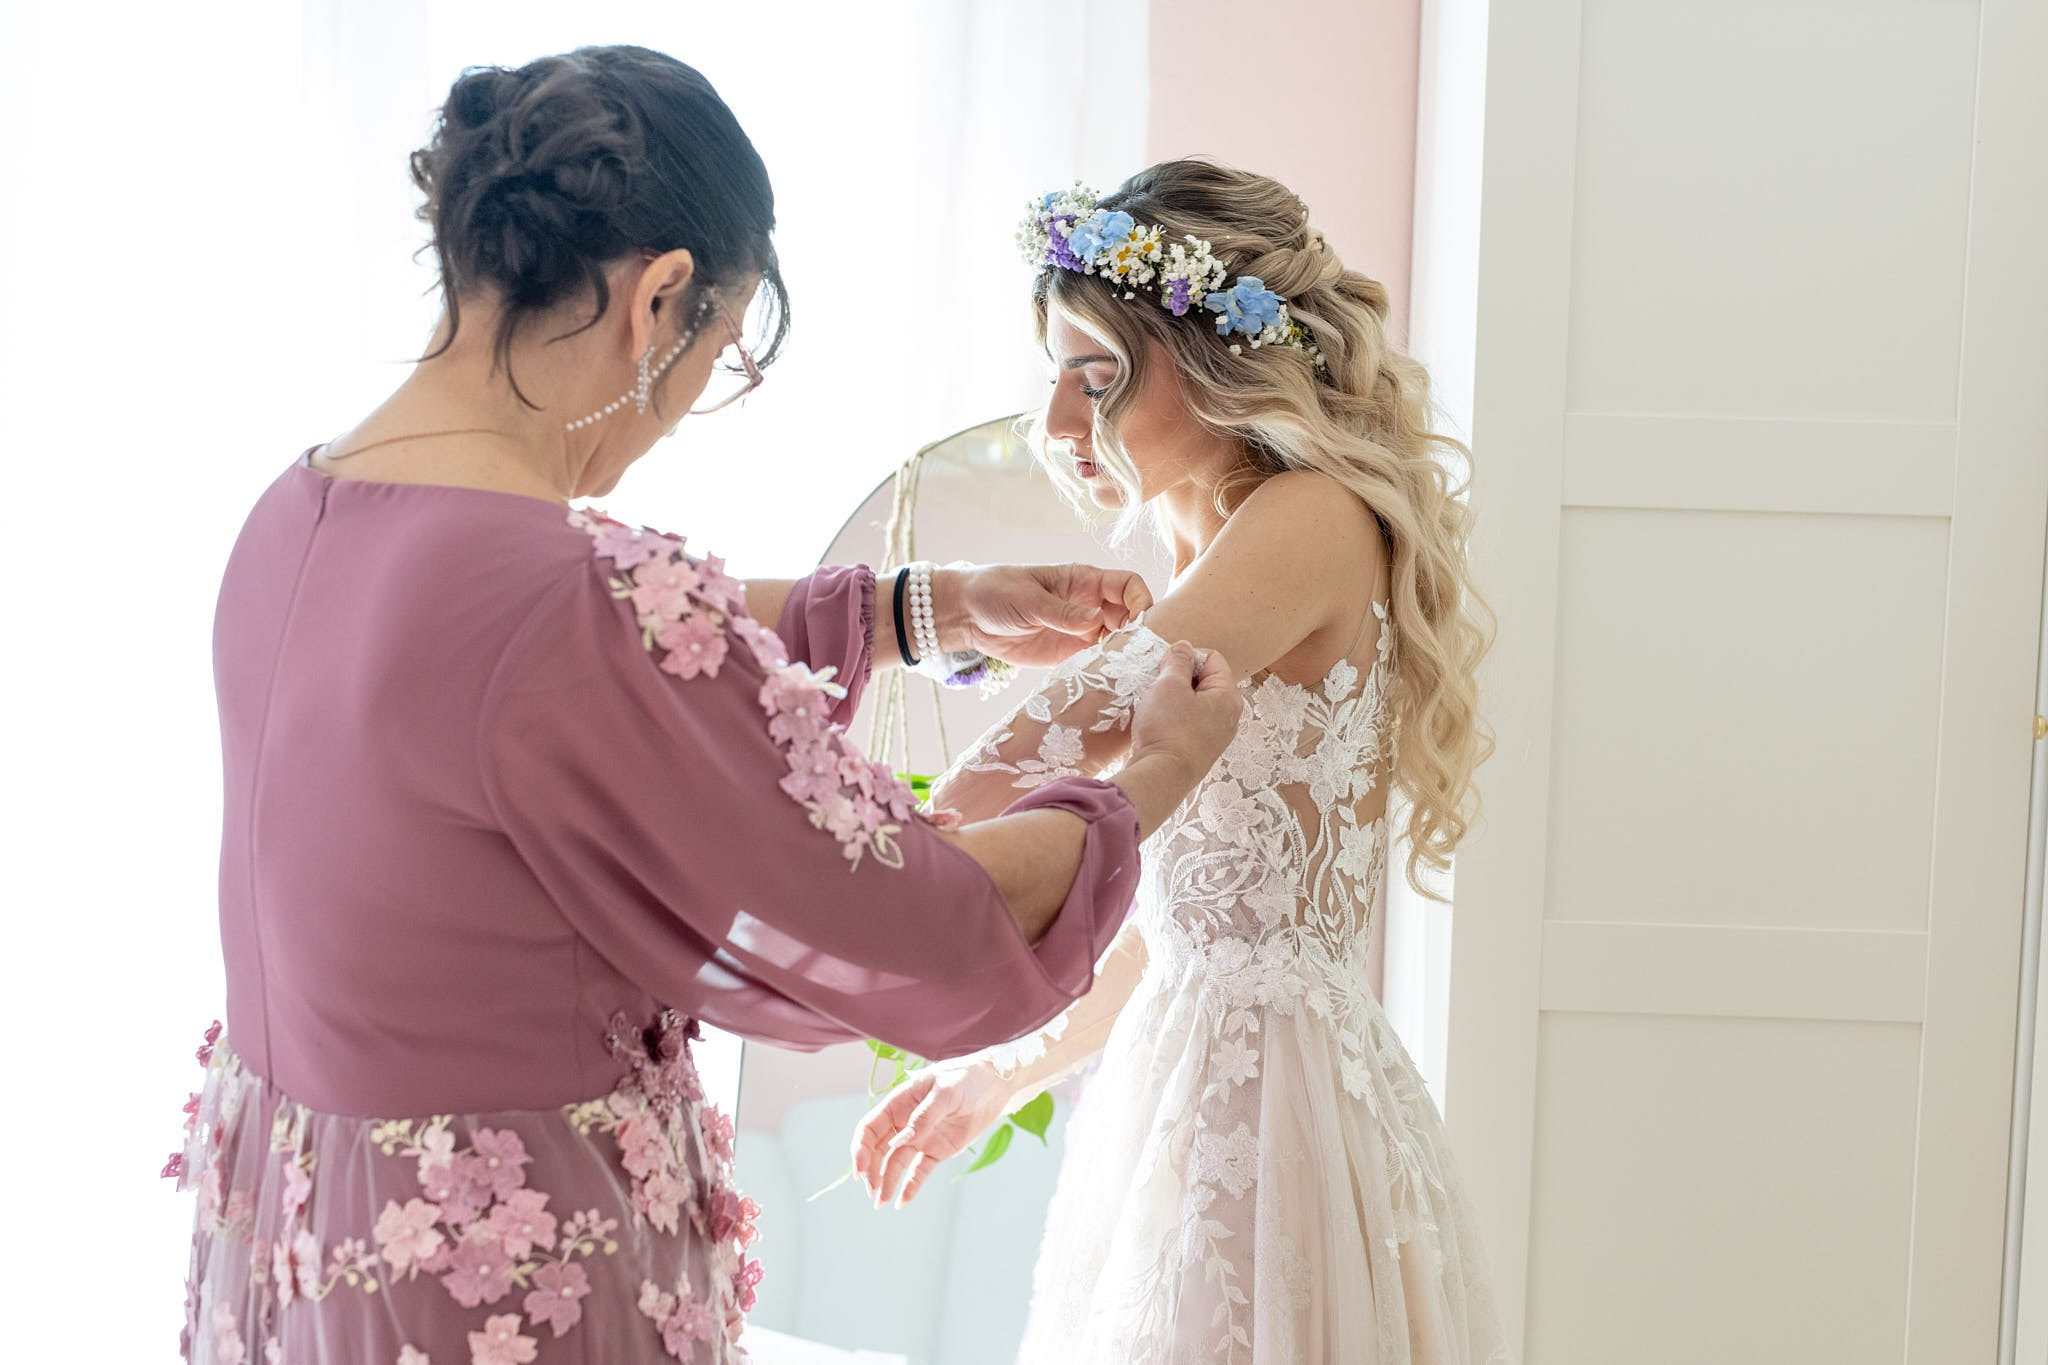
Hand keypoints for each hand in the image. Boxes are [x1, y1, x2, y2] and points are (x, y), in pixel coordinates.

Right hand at [850, 1063, 1013, 1207]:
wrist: (995, 1085)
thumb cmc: (966, 1078)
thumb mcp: (945, 1092)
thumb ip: (923, 1116)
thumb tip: (900, 1141)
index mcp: (898, 1103)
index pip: (869, 1128)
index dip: (860, 1149)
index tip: (861, 1169)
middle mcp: (904, 1123)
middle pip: (878, 1150)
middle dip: (871, 1171)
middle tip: (872, 1191)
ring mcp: (920, 1138)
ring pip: (896, 1164)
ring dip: (886, 1182)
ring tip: (881, 1203)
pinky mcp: (937, 1151)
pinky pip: (919, 1172)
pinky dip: (910, 1187)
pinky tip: (901, 1202)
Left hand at [943, 564, 1153, 667]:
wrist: (966, 616)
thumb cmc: (996, 592)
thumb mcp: (1028, 599)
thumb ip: (1062, 612)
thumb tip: (1097, 620)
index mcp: (1083, 581)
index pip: (1127, 585)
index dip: (1141, 600)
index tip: (1140, 623)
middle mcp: (1089, 606)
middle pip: (1130, 616)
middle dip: (1137, 634)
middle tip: (1131, 655)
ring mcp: (1081, 632)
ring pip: (1117, 642)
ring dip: (1123, 655)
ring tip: (1122, 673)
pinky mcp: (1069, 655)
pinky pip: (1096, 662)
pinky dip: (1105, 671)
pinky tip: (1106, 682)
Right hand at [1128, 640, 1241, 786]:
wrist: (1161, 776)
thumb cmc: (1168, 728)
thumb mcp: (1169, 685)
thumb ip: (1177, 661)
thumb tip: (1183, 647)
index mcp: (1228, 696)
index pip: (1212, 658)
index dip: (1187, 656)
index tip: (1166, 668)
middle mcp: (1229, 716)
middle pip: (1204, 680)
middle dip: (1179, 678)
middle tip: (1159, 687)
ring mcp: (1216, 736)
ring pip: (1195, 702)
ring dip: (1173, 699)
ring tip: (1156, 707)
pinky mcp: (1200, 750)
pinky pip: (1189, 722)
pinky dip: (1173, 718)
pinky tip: (1158, 725)